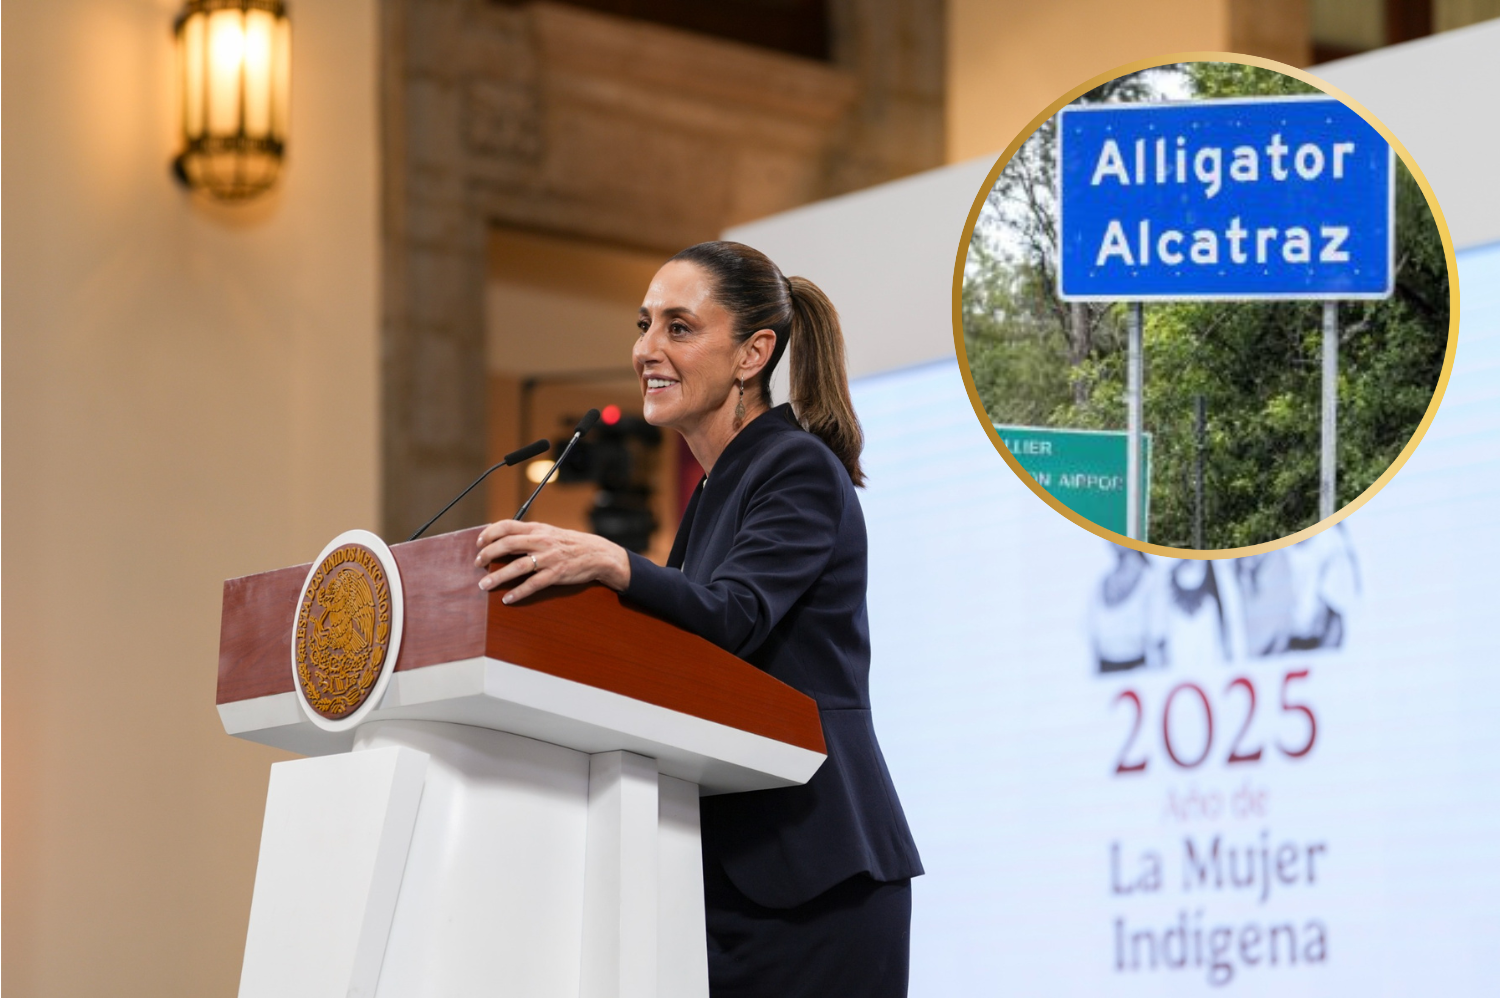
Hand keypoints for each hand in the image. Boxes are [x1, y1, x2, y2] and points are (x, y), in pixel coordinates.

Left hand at [475, 520, 631, 603]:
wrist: (597, 554)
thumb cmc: (571, 544)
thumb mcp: (549, 532)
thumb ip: (529, 534)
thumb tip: (505, 538)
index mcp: (537, 529)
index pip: (508, 525)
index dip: (490, 533)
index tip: (479, 542)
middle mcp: (541, 541)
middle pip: (507, 544)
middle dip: (488, 554)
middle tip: (477, 564)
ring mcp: (548, 558)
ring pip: (517, 567)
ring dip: (498, 576)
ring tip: (484, 585)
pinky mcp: (556, 574)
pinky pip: (533, 584)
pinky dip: (518, 592)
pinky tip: (507, 599)